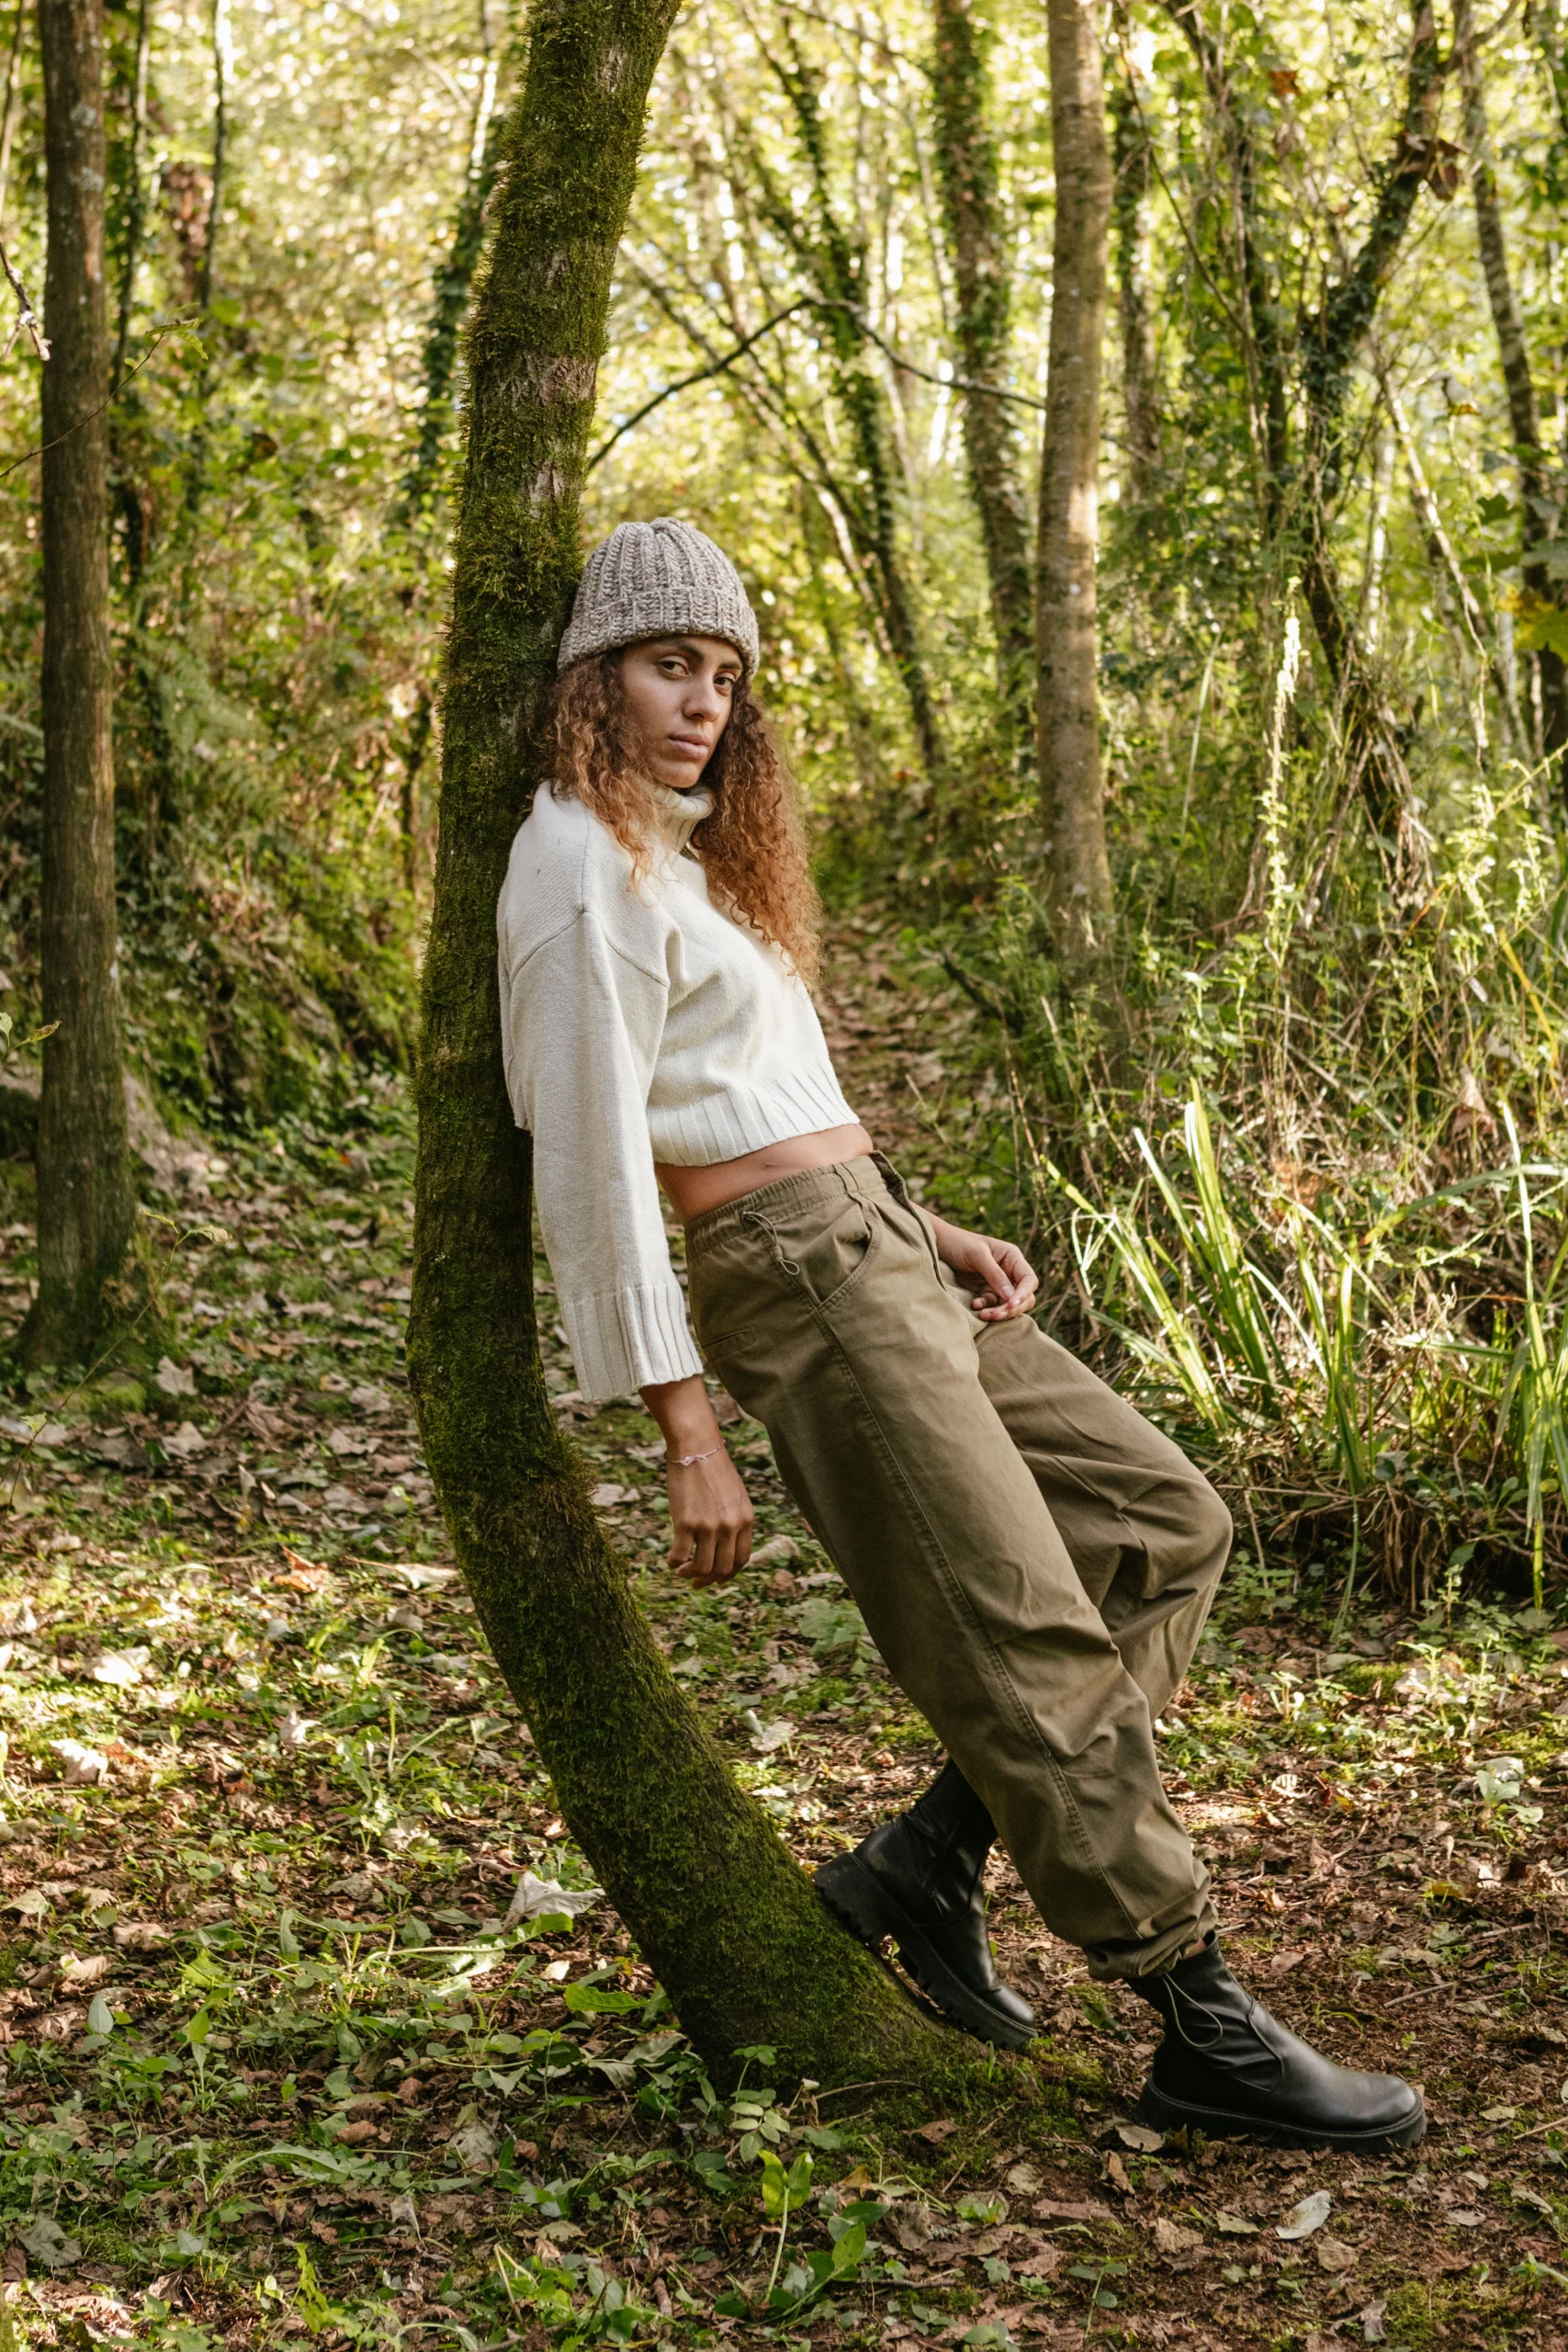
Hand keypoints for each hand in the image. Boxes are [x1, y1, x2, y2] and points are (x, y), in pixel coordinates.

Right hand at [665, 1446, 754, 1586]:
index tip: (717, 1579)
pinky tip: (670, 1561)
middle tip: (695, 1583)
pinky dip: (674, 1563)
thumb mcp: (735, 1495)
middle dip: (708, 1580)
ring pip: (702, 1567)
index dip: (729, 1574)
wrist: (696, 1447)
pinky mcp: (686, 1523)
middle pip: (722, 1568)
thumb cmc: (713, 1468)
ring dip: (690, 1575)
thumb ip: (735, 1519)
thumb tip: (724, 1544)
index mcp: (746, 1519)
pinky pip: (680, 1555)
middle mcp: (730, 1526)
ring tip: (681, 1572)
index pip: (742, 1559)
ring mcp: (709, 1526)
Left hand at [928, 1214, 1038, 1320]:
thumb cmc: (958, 1243)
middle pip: (1023, 1297)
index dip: (1024, 1294)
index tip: (1011, 1305)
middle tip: (996, 1315)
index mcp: (1012, 1258)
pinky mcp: (983, 1291)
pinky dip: (986, 1309)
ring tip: (983, 1314)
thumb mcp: (977, 1255)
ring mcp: (996, 1283)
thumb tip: (1011, 1297)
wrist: (936, 1245)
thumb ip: (995, 1275)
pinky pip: (992, 1306)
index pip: (1028, 1280)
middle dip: (1012, 1308)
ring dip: (998, 1312)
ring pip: (1007, 1305)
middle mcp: (1008, 1272)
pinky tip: (974, 1305)